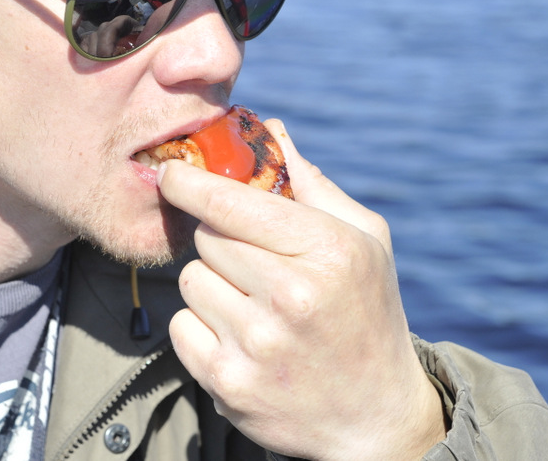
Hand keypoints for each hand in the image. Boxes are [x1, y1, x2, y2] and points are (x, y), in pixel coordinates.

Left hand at [160, 120, 446, 459]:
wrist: (376, 417)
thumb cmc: (368, 313)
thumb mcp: (365, 241)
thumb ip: (313, 184)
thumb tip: (271, 129)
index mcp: (327, 251)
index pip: (230, 201)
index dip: (192, 182)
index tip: (172, 173)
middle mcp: (291, 296)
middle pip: (206, 238)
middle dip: (222, 241)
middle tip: (255, 263)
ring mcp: (256, 344)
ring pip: (190, 280)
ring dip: (212, 285)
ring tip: (254, 305)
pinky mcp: (227, 384)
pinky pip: (180, 326)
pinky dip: (201, 328)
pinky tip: (241, 338)